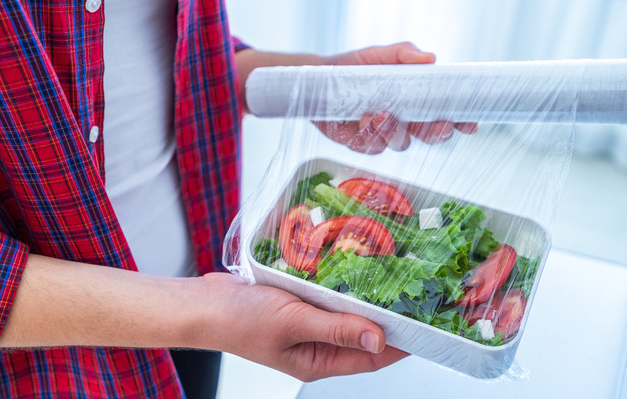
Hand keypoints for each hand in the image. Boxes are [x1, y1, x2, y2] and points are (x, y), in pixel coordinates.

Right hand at [198, 273, 406, 381]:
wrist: (202, 303)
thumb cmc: (239, 320)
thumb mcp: (293, 322)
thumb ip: (336, 328)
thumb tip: (379, 338)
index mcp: (318, 360)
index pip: (371, 357)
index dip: (400, 343)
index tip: (424, 323)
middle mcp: (316, 344)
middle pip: (362, 332)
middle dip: (386, 315)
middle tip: (410, 290)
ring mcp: (306, 322)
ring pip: (346, 310)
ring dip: (364, 296)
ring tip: (389, 275)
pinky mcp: (297, 302)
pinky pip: (327, 294)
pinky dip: (341, 282)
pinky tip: (352, 265)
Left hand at [315, 42, 476, 153]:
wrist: (316, 81)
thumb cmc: (352, 67)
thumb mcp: (378, 55)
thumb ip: (402, 54)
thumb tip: (429, 58)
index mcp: (415, 100)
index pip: (445, 113)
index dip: (461, 121)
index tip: (470, 124)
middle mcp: (405, 120)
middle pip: (431, 136)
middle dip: (437, 133)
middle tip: (438, 125)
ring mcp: (385, 134)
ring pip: (402, 144)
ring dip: (395, 131)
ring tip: (380, 114)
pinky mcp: (363, 143)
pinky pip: (373, 147)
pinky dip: (370, 135)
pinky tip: (362, 120)